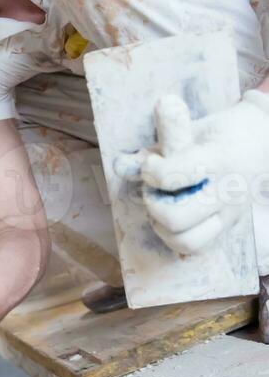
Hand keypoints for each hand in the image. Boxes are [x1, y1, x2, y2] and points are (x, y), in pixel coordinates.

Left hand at [116, 90, 268, 254]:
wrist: (261, 140)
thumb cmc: (220, 132)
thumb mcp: (191, 128)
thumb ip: (159, 146)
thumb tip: (123, 165)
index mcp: (216, 160)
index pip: (172, 176)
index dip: (151, 172)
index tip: (151, 163)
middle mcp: (226, 192)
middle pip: (175, 219)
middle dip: (154, 205)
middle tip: (154, 190)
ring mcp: (230, 214)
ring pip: (186, 242)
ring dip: (162, 228)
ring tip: (161, 207)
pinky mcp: (229, 227)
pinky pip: (196, 248)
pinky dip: (177, 239)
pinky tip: (173, 219)